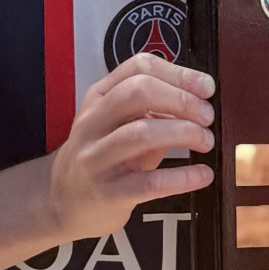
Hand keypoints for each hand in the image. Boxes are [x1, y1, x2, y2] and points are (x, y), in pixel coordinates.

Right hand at [46, 53, 214, 240]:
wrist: (61, 202)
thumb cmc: (103, 157)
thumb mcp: (119, 124)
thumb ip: (152, 108)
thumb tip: (199, 100)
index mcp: (99, 97)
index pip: (139, 67)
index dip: (179, 73)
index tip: (206, 87)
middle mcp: (93, 122)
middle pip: (139, 92)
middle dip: (182, 100)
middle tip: (207, 117)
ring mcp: (96, 158)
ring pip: (141, 133)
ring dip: (184, 133)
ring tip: (206, 142)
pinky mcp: (106, 194)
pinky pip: (149, 182)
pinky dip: (183, 177)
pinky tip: (202, 175)